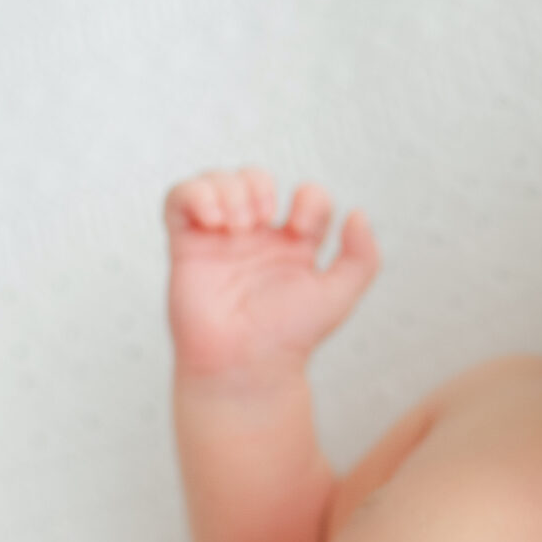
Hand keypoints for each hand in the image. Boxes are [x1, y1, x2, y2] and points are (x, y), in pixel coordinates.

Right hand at [165, 168, 379, 383]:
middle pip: (255, 178)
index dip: (310, 200)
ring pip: (217, 181)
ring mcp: (220, 239)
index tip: (302, 230)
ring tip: (238, 223)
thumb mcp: (339, 296)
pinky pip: (179, 199)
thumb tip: (357, 213)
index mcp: (295, 246)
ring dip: (229, 188)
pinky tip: (214, 219)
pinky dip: (195, 194)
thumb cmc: (289, 336)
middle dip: (260, 185)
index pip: (306, 196)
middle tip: (263, 218)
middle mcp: (256, 238)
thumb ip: (362, 257)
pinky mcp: (186, 245)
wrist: (245, 363)